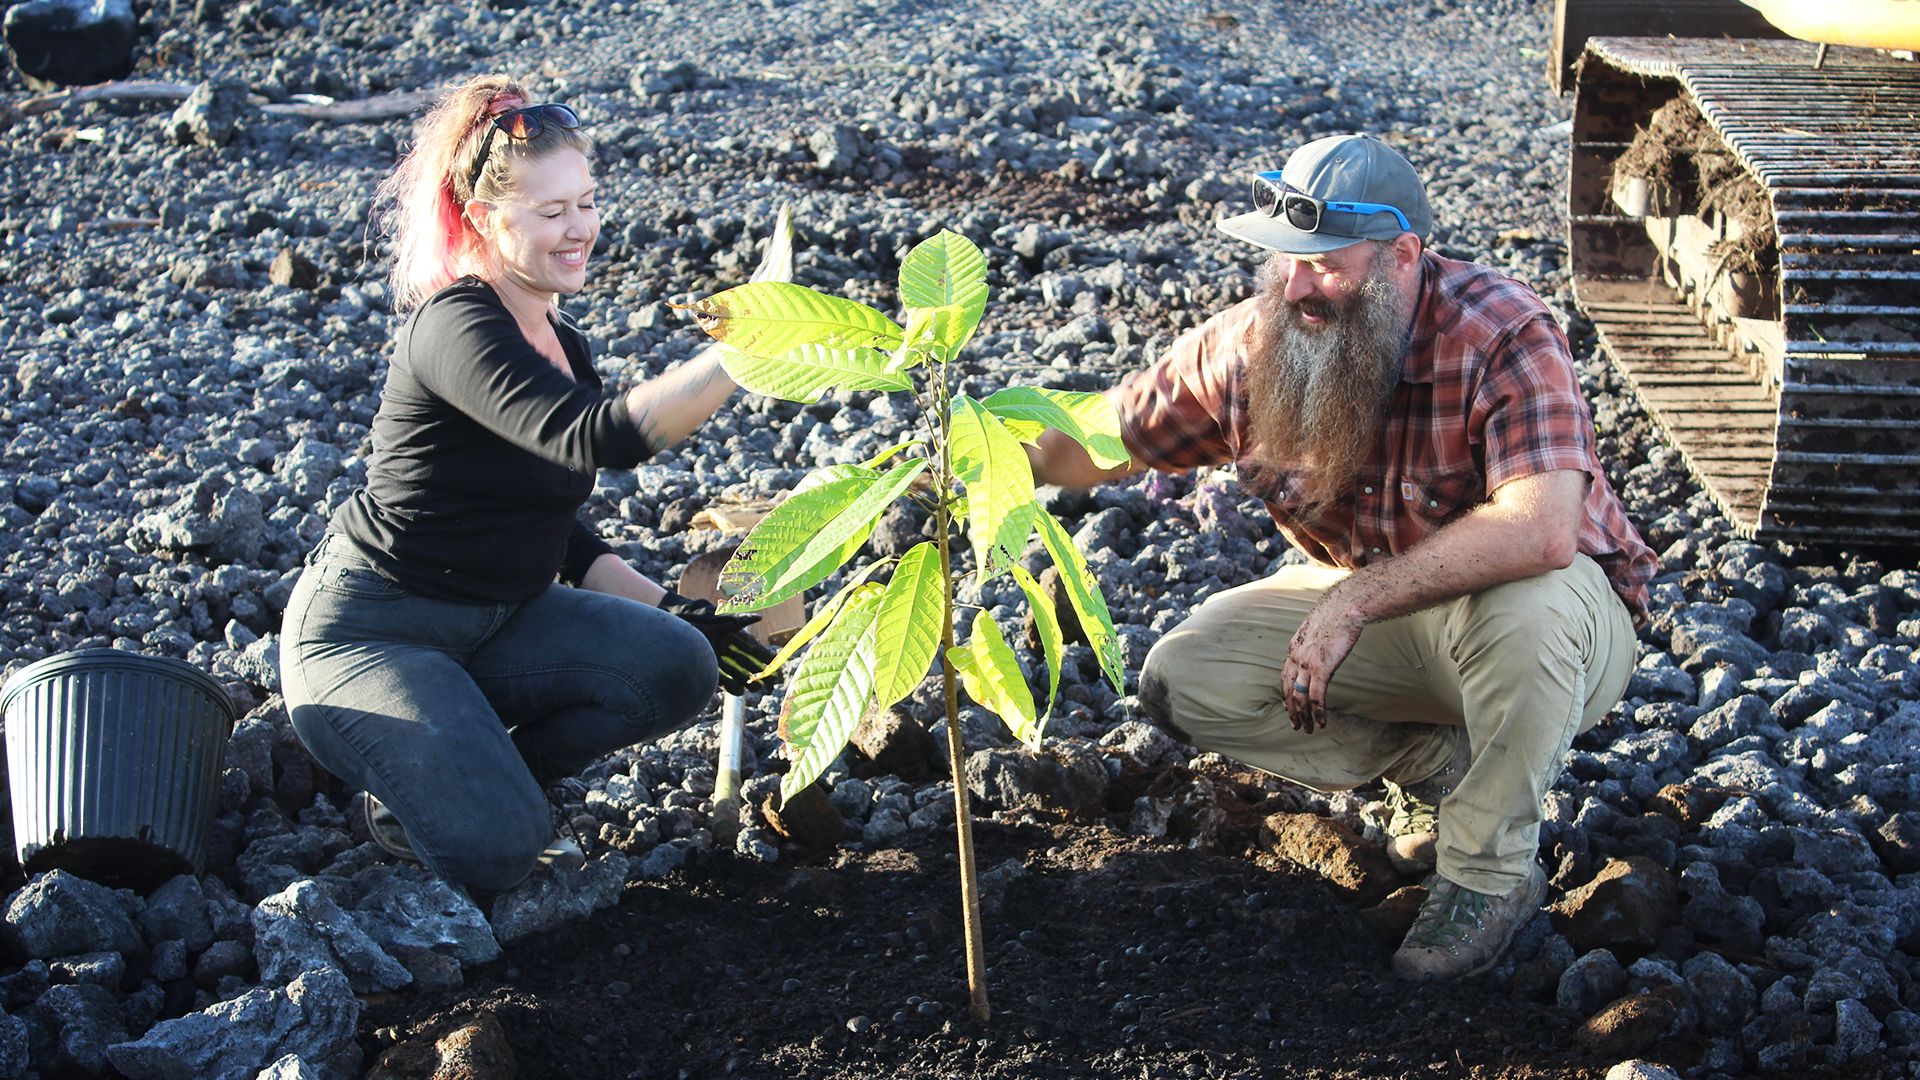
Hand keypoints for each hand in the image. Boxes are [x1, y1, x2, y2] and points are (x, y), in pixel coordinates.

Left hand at [659, 591, 776, 695]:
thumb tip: (759, 617)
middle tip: (770, 683)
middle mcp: (725, 645)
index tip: (775, 664)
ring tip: (758, 689)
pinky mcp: (705, 664)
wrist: (673, 621)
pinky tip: (740, 691)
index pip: (751, 647)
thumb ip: (738, 620)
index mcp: (730, 633)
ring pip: (735, 671)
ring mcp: (715, 655)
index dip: (763, 656)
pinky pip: (720, 676)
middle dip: (759, 672)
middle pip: (745, 661)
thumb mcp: (718, 618)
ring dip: (747, 680)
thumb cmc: (696, 616)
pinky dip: (730, 684)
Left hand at [1282, 585, 1366, 732]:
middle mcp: (1296, 656)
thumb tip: (1324, 642)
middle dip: (1292, 710)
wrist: (1345, 606)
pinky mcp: (1321, 668)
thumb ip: (1317, 638)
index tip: (1288, 705)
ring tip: (1308, 729)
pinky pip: (1316, 697)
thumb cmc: (1338, 613)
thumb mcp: (1320, 626)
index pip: (1285, 675)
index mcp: (1295, 646)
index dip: (1286, 693)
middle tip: (1296, 725)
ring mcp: (1307, 663)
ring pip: (1299, 697)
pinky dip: (1318, 712)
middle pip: (1288, 690)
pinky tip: (1321, 723)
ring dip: (1304, 716)